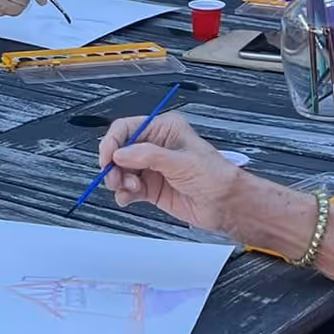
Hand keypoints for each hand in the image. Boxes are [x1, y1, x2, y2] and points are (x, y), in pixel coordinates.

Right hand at [96, 111, 255, 233]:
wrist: (225, 204)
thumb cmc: (215, 176)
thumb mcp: (181, 161)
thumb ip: (148, 156)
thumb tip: (121, 153)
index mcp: (164, 129)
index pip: (126, 129)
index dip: (112, 143)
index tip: (107, 159)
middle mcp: (154, 146)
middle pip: (119, 151)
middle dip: (114, 166)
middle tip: (116, 179)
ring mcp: (151, 168)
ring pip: (120, 171)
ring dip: (119, 181)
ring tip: (130, 189)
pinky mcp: (150, 187)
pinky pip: (126, 188)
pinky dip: (123, 194)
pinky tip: (128, 198)